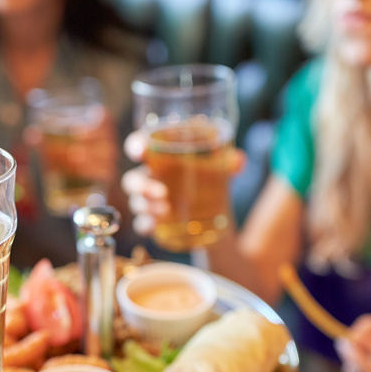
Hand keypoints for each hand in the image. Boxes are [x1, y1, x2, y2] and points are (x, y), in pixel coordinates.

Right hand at [120, 131, 244, 235]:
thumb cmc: (209, 180)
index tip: (139, 152)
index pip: (139, 145)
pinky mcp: (153, 222)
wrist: (214, 214)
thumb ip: (228, 163)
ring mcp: (149, 201)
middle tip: (163, 194)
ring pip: (136, 203)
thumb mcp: (220, 169)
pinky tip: (155, 226)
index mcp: (160, 157)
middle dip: (141, 186)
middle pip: (132, 180)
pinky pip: (141, 224)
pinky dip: (146, 225)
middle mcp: (150, 178)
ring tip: (167, 210)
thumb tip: (238, 161)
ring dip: (147, 207)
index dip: (135, 145)